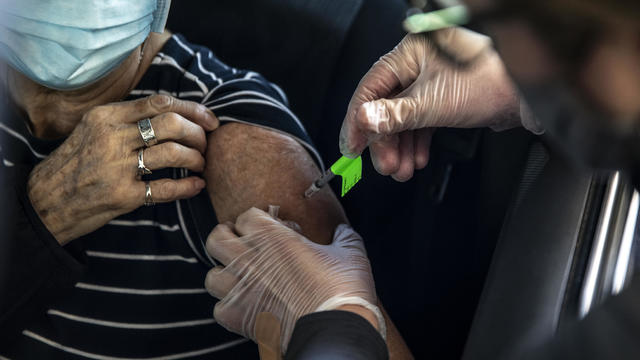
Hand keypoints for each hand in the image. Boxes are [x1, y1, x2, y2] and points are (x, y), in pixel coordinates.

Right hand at [28, 95, 218, 243]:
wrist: (46, 200)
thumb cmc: (77, 163)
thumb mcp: (94, 130)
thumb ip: (128, 119)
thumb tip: (175, 113)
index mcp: (106, 116)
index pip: (161, 102)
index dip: (193, 109)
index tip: (210, 120)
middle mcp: (112, 137)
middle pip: (172, 124)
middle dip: (197, 134)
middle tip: (204, 145)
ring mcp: (117, 166)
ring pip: (173, 153)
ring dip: (195, 159)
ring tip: (199, 165)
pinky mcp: (123, 195)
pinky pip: (166, 188)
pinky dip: (188, 187)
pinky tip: (197, 186)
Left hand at [204, 207, 382, 351]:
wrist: (335, 329)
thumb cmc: (342, 289)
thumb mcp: (350, 252)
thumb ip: (343, 236)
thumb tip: (343, 231)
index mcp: (273, 238)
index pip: (247, 216)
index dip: (260, 219)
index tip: (274, 228)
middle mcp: (251, 260)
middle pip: (216, 238)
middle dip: (226, 236)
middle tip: (240, 241)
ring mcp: (242, 290)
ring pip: (212, 275)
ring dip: (224, 273)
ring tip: (239, 275)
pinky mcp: (241, 317)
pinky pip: (219, 308)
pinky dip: (228, 306)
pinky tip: (244, 304)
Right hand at [339, 28, 521, 180]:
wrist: (529, 95)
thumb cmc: (490, 82)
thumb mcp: (433, 103)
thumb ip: (395, 114)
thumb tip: (363, 120)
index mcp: (408, 55)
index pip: (370, 89)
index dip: (358, 121)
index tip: (352, 148)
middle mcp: (417, 66)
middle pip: (385, 108)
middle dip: (385, 142)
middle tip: (385, 166)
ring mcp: (430, 84)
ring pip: (403, 120)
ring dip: (401, 148)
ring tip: (402, 169)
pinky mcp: (444, 99)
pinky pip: (421, 123)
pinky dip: (417, 143)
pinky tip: (418, 159)